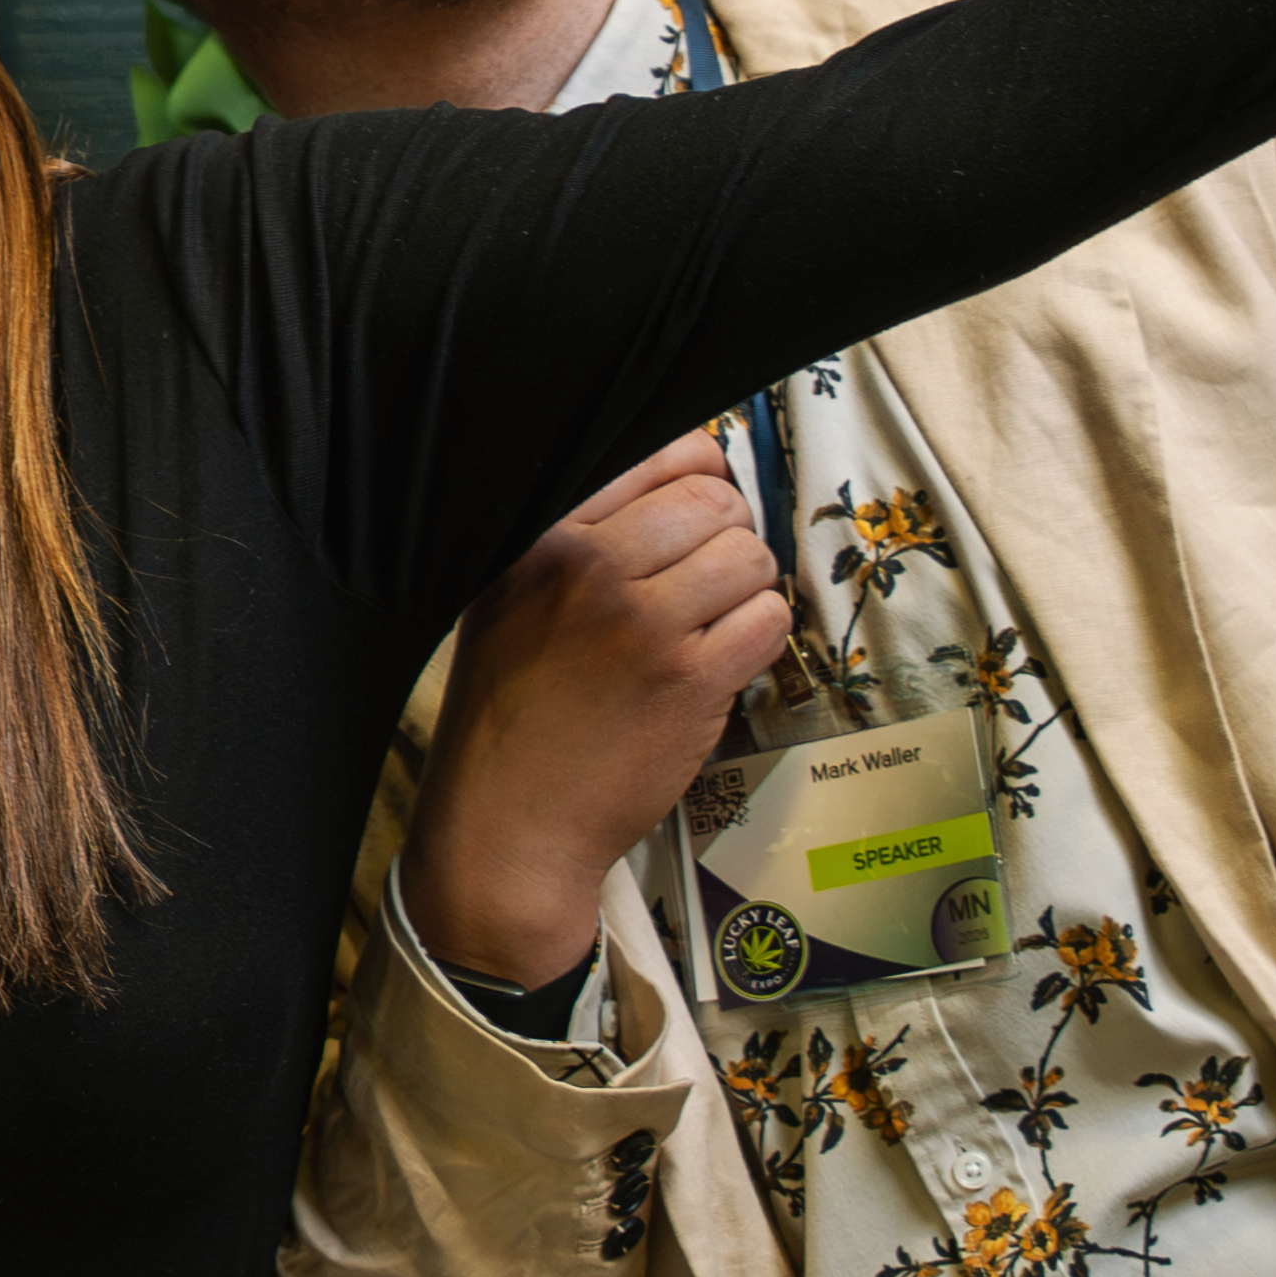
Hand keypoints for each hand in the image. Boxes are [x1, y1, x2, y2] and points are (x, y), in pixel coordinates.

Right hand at [409, 440, 790, 986]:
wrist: (507, 823)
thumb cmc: (510, 712)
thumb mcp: (506, 597)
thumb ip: (574, 536)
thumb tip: (688, 477)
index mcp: (540, 536)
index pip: (662, 454)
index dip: (701, 478)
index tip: (698, 517)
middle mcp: (588, 566)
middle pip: (716, 501)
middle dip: (728, 538)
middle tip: (705, 584)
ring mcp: (641, 622)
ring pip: (751, 557)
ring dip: (747, 591)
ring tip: (708, 628)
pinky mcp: (689, 679)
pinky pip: (769, 620)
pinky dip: (758, 640)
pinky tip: (717, 664)